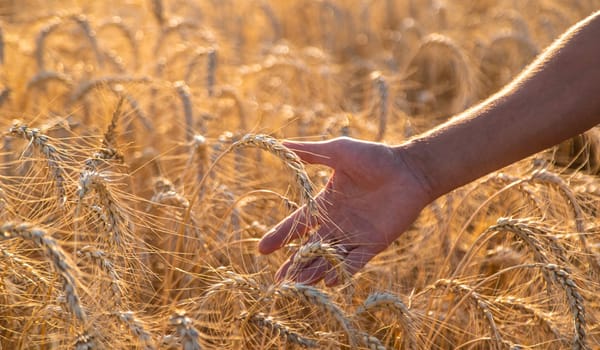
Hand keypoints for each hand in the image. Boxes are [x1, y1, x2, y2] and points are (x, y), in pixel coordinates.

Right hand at [258, 137, 431, 285]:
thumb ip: (311, 152)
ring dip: (314, 272)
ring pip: (329, 258)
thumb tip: (281, 143)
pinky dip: (342, 271)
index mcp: (326, 204)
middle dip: (294, 265)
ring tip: (297, 286)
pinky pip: (355, 262)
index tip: (262, 249)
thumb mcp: (338, 151)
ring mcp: (355, 236)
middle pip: (310, 249)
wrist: (409, 169)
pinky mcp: (374, 244)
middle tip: (277, 281)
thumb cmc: (374, 157)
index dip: (281, 236)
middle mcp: (337, 223)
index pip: (298, 224)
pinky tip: (328, 281)